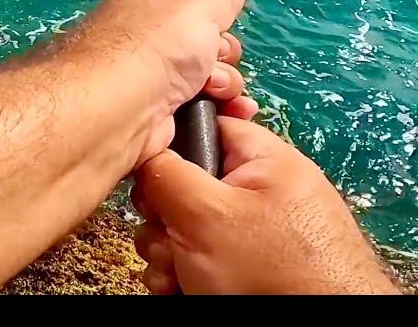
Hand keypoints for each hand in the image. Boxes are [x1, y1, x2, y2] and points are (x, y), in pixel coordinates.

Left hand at [54, 0, 256, 166]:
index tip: (219, 30)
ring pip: (205, 87)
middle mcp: (139, 51)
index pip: (184, 16)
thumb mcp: (195, 12)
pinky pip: (197, 118)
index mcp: (141, 15)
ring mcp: (147, 90)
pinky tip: (228, 117)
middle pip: (201, 52)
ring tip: (215, 91)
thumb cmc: (153, 48)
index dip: (209, 24)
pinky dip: (217, 118)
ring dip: (225, 88)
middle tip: (213, 63)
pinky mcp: (155, 126)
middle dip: (220, 58)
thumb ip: (219, 0)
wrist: (118, 110)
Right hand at [132, 117, 399, 294]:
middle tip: (167, 241)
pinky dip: (186, 275)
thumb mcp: (205, 214)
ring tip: (175, 276)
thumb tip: (143, 152)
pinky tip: (181, 290)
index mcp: (263, 160)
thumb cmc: (274, 271)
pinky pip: (205, 259)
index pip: (205, 127)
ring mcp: (257, 234)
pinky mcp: (251, 268)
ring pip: (189, 229)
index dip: (168, 149)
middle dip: (162, 219)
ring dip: (167, 253)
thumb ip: (166, 173)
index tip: (151, 179)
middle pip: (188, 186)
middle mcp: (261, 192)